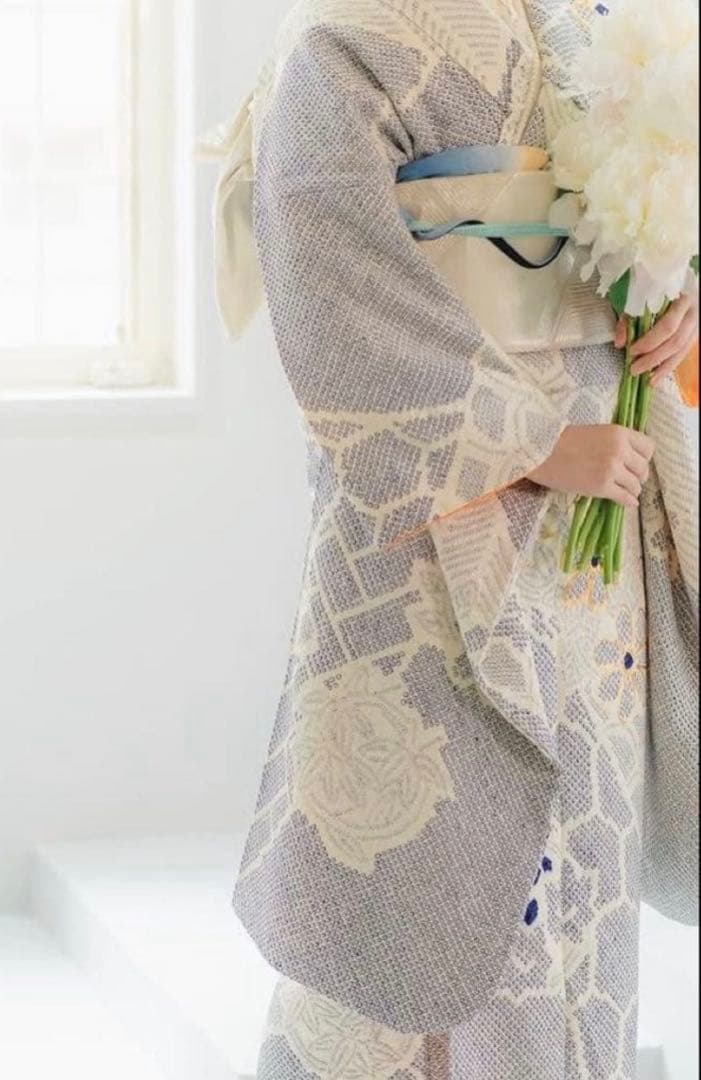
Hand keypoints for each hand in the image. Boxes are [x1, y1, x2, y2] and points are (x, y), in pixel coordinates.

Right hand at [529, 424, 654, 508]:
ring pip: (636, 485)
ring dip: (631, 490)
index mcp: (619, 433)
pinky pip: (625, 497)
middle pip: (644, 469)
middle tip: (630, 480)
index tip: (635, 463)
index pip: (649, 448)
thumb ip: (614, 443)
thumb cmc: (562, 440)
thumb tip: (628, 459)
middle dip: (638, 476)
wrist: (542, 452)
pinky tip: (625, 502)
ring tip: (624, 491)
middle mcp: (620, 450)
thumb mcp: (595, 433)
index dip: (643, 458)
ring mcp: (612, 469)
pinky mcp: (602, 486)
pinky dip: (627, 502)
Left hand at [614, 291, 699, 387]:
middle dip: (653, 358)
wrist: (681, 283)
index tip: (632, 351)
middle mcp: (693, 312)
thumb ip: (628, 319)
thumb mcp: (639, 298)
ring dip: (663, 367)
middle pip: (675, 341)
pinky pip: (684, 352)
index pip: (667, 326)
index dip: (649, 342)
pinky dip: (670, 365)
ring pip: (682, 350)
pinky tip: (657, 375)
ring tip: (647, 380)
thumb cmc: (656, 289)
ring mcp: (697, 324)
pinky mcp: (696, 333)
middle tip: (634, 369)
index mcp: (681, 299)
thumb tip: (619, 343)